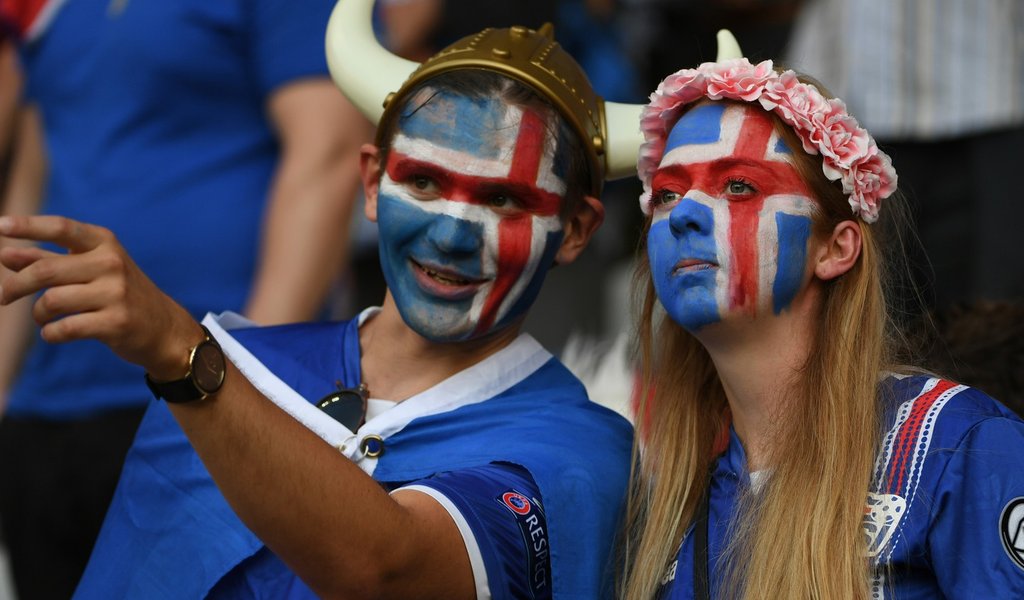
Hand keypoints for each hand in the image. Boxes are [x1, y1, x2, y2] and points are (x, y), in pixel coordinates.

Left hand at [0, 215, 204, 379]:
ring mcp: (116, 293)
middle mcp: (111, 263)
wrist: (164, 329)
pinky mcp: (116, 323)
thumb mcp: (90, 270)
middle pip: (46, 270)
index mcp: (105, 243)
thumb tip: (5, 254)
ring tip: (43, 318)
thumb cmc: (119, 294)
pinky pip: (65, 328)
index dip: (28, 226)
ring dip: (38, 313)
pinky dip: (50, 333)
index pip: (61, 228)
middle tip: (3, 296)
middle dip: (16, 285)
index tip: (0, 226)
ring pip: (52, 301)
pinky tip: (53, 333)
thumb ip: (49, 260)